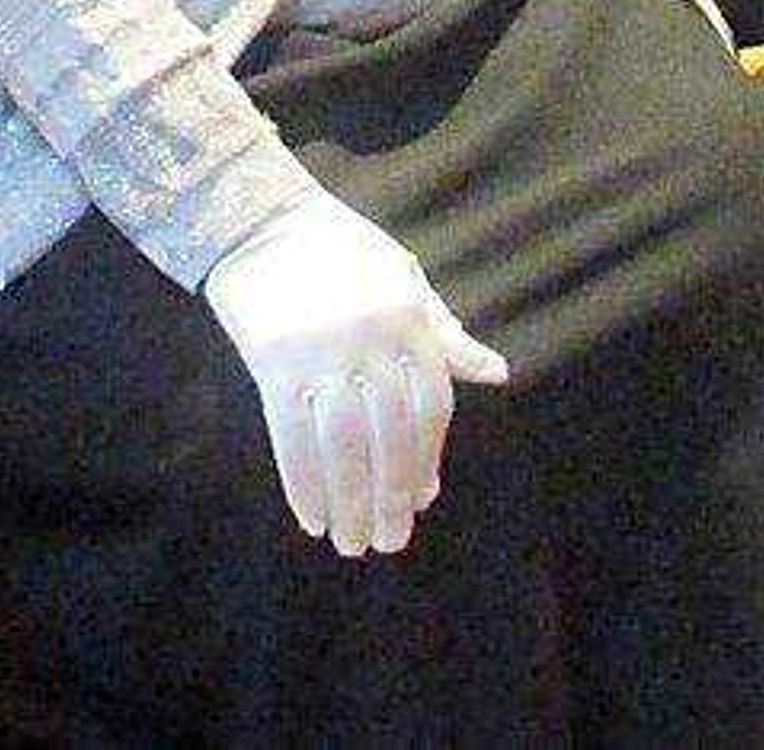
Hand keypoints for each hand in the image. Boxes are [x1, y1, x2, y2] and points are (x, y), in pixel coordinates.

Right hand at [199, 194, 508, 557]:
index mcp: (407, 319)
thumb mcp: (406, 281)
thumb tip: (498, 372)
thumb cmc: (343, 251)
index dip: (427, 459)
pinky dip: (303, 484)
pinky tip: (311, 517)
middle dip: (392, 497)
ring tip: (352, 541)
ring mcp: (321, 352)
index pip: (430, 406)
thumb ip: (446, 335)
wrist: (264, 221)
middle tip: (389, 542)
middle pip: (390, 435)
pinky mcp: (275, 363)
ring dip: (351, 503)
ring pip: (344, 446)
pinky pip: (292, 437)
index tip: (421, 500)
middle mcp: (370, 339)